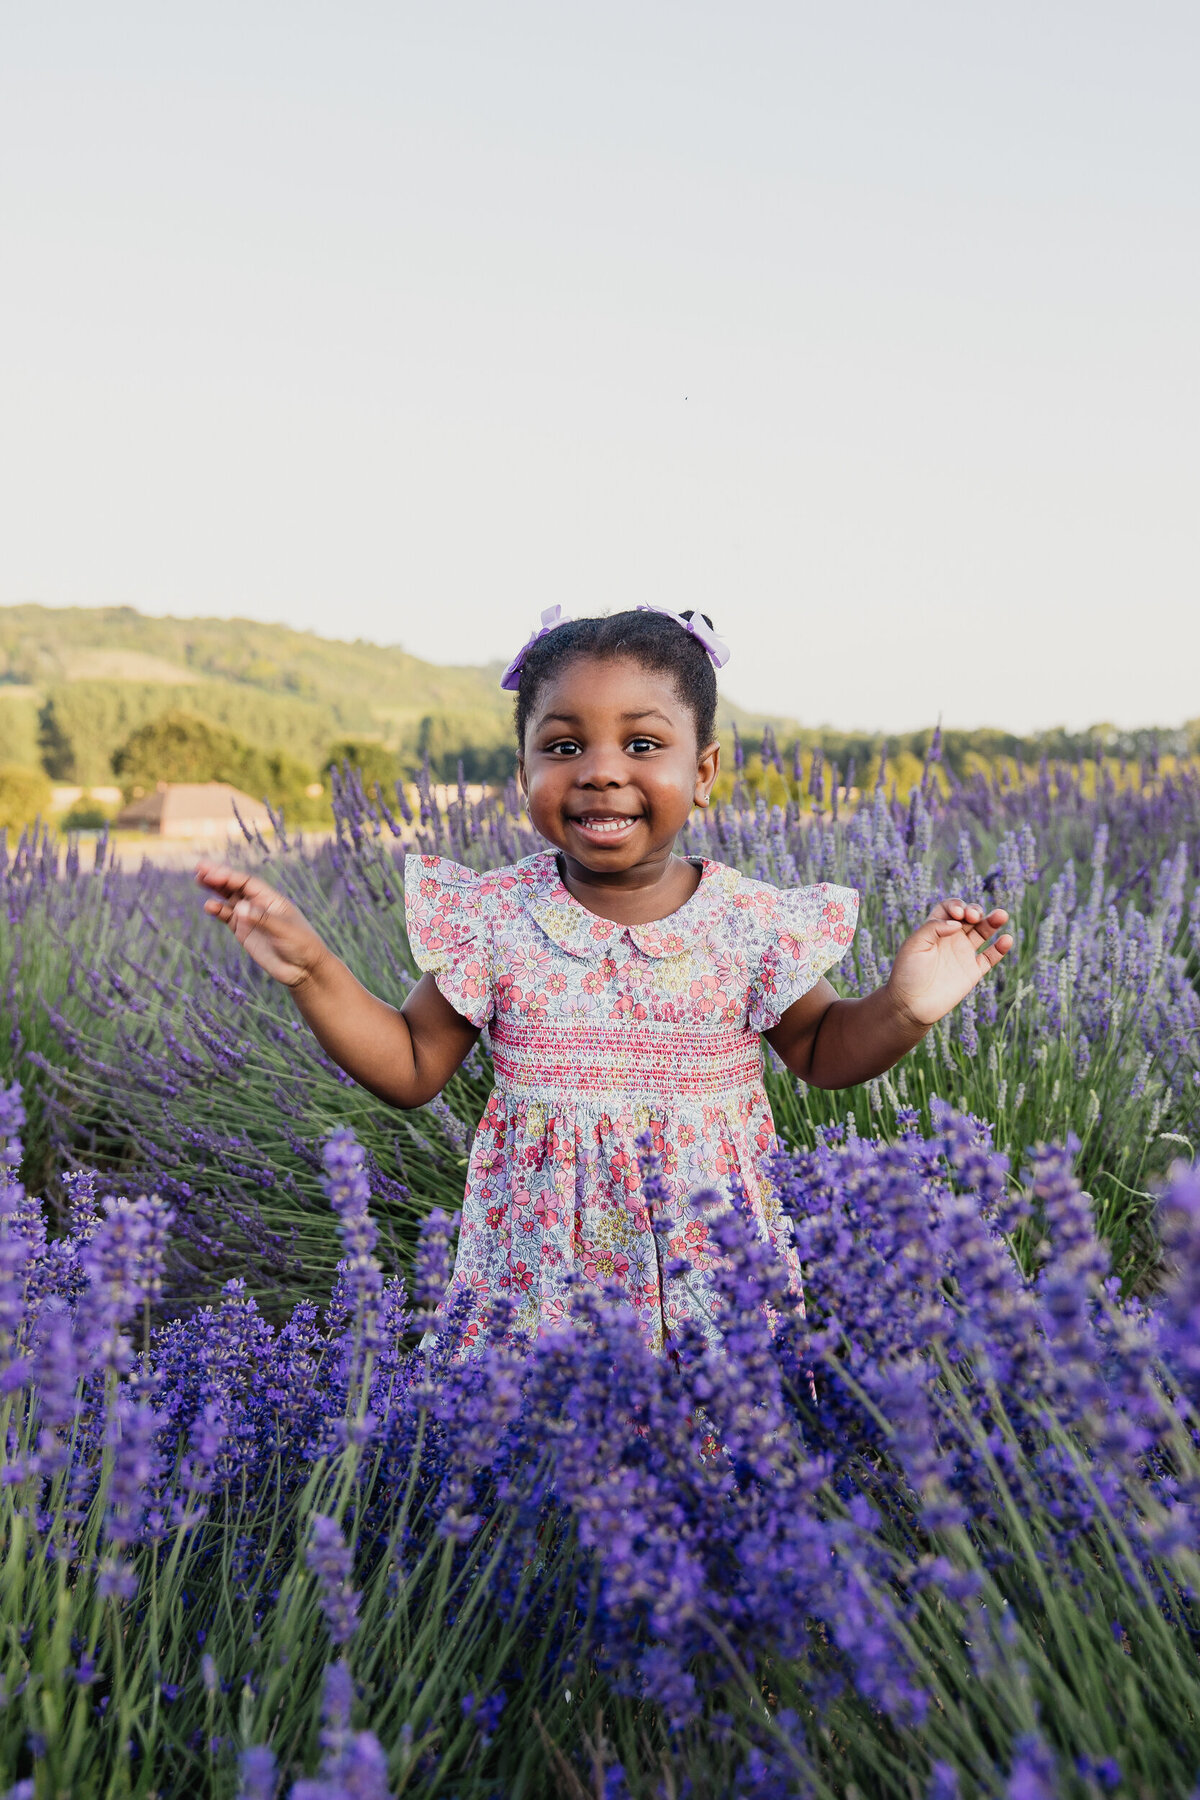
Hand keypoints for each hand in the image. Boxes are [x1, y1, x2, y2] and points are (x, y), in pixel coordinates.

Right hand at [195, 863, 328, 988]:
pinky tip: (209, 906)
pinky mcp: (243, 932)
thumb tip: (239, 907)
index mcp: (271, 899)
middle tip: (200, 867)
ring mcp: (250, 918)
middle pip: (235, 886)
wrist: (303, 969)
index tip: (213, 874)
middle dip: (218, 877)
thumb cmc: (301, 945)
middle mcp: (259, 905)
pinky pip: (227, 917)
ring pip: (228, 899)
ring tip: (199, 880)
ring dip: (215, 890)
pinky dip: (217, 910)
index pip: (247, 883)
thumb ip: (262, 919)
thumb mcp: (284, 930)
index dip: (230, 876)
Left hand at [886, 898, 1014, 1029]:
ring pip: (983, 932)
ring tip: (1002, 915)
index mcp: (934, 929)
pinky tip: (1006, 939)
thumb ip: (933, 928)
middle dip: (975, 911)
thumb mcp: (913, 945)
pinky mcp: (973, 971)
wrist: (911, 1005)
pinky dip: (1000, 948)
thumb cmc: (907, 973)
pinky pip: (990, 957)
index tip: (958, 915)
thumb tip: (957, 923)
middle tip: (974, 917)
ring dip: (993, 921)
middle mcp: (950, 939)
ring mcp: (963, 954)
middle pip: (970, 916)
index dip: (956, 906)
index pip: (950, 909)